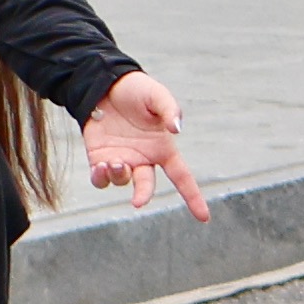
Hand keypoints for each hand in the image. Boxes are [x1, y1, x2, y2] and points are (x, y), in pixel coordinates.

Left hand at [75, 71, 202, 219]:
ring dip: (119, 177)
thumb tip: (177, 130)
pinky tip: (102, 166)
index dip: (193, 197)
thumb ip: (170, 111)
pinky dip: (101, 178)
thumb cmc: (138, 91)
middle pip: (147, 186)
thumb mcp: (158, 96)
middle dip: (143, 195)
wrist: (105, 86)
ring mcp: (122, 160)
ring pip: (122, 182)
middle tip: (138, 201)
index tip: (204, 217)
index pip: (182, 177)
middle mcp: (144, 158)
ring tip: (113, 162)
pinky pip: (101, 179)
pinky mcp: (100, 158)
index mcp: (163, 148)